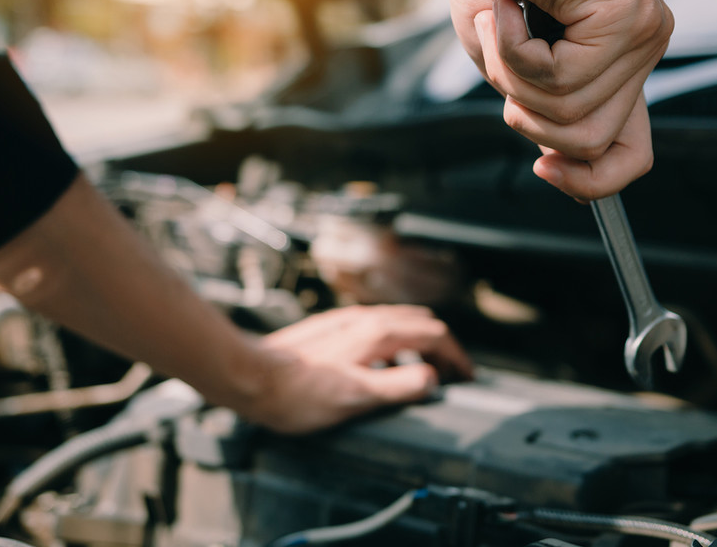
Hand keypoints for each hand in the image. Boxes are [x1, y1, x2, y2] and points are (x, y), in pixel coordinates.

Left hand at [241, 304, 473, 433]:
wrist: (250, 377)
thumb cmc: (297, 393)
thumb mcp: (356, 397)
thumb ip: (399, 386)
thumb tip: (431, 379)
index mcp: (377, 333)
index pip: (434, 334)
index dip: (456, 356)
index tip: (466, 376)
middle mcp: (365, 319)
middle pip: (420, 322)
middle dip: (443, 346)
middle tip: (451, 374)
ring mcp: (348, 321)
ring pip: (399, 321)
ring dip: (421, 341)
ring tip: (424, 369)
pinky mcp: (333, 328)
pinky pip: (379, 326)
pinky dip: (398, 341)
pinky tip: (385, 364)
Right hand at [444, 0, 672, 200]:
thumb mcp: (512, 64)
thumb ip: (541, 111)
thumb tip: (560, 161)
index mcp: (621, 64)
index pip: (633, 153)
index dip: (588, 181)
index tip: (543, 169)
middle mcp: (643, 50)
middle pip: (592, 142)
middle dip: (528, 116)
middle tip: (505, 59)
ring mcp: (642, 33)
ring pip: (571, 115)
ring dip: (513, 76)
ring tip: (501, 24)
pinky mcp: (625, 17)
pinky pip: (560, 78)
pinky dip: (513, 51)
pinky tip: (507, 11)